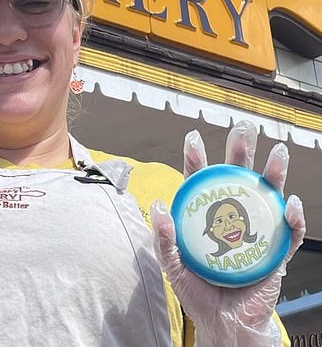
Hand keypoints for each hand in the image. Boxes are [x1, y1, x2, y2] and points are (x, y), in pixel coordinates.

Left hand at [151, 121, 305, 346]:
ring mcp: (256, 231)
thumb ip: (164, 238)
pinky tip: (289, 202)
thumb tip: (159, 206)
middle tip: (244, 128)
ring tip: (278, 151)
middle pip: (237, 177)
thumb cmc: (197, 292)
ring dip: (274, 173)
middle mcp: (232, 216)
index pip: (201, 181)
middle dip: (241, 151)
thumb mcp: (173, 265)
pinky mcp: (276, 253)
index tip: (193, 137)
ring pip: (267, 195)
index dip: (197, 158)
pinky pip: (289, 232)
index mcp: (206, 216)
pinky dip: (292, 216)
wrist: (224, 325)